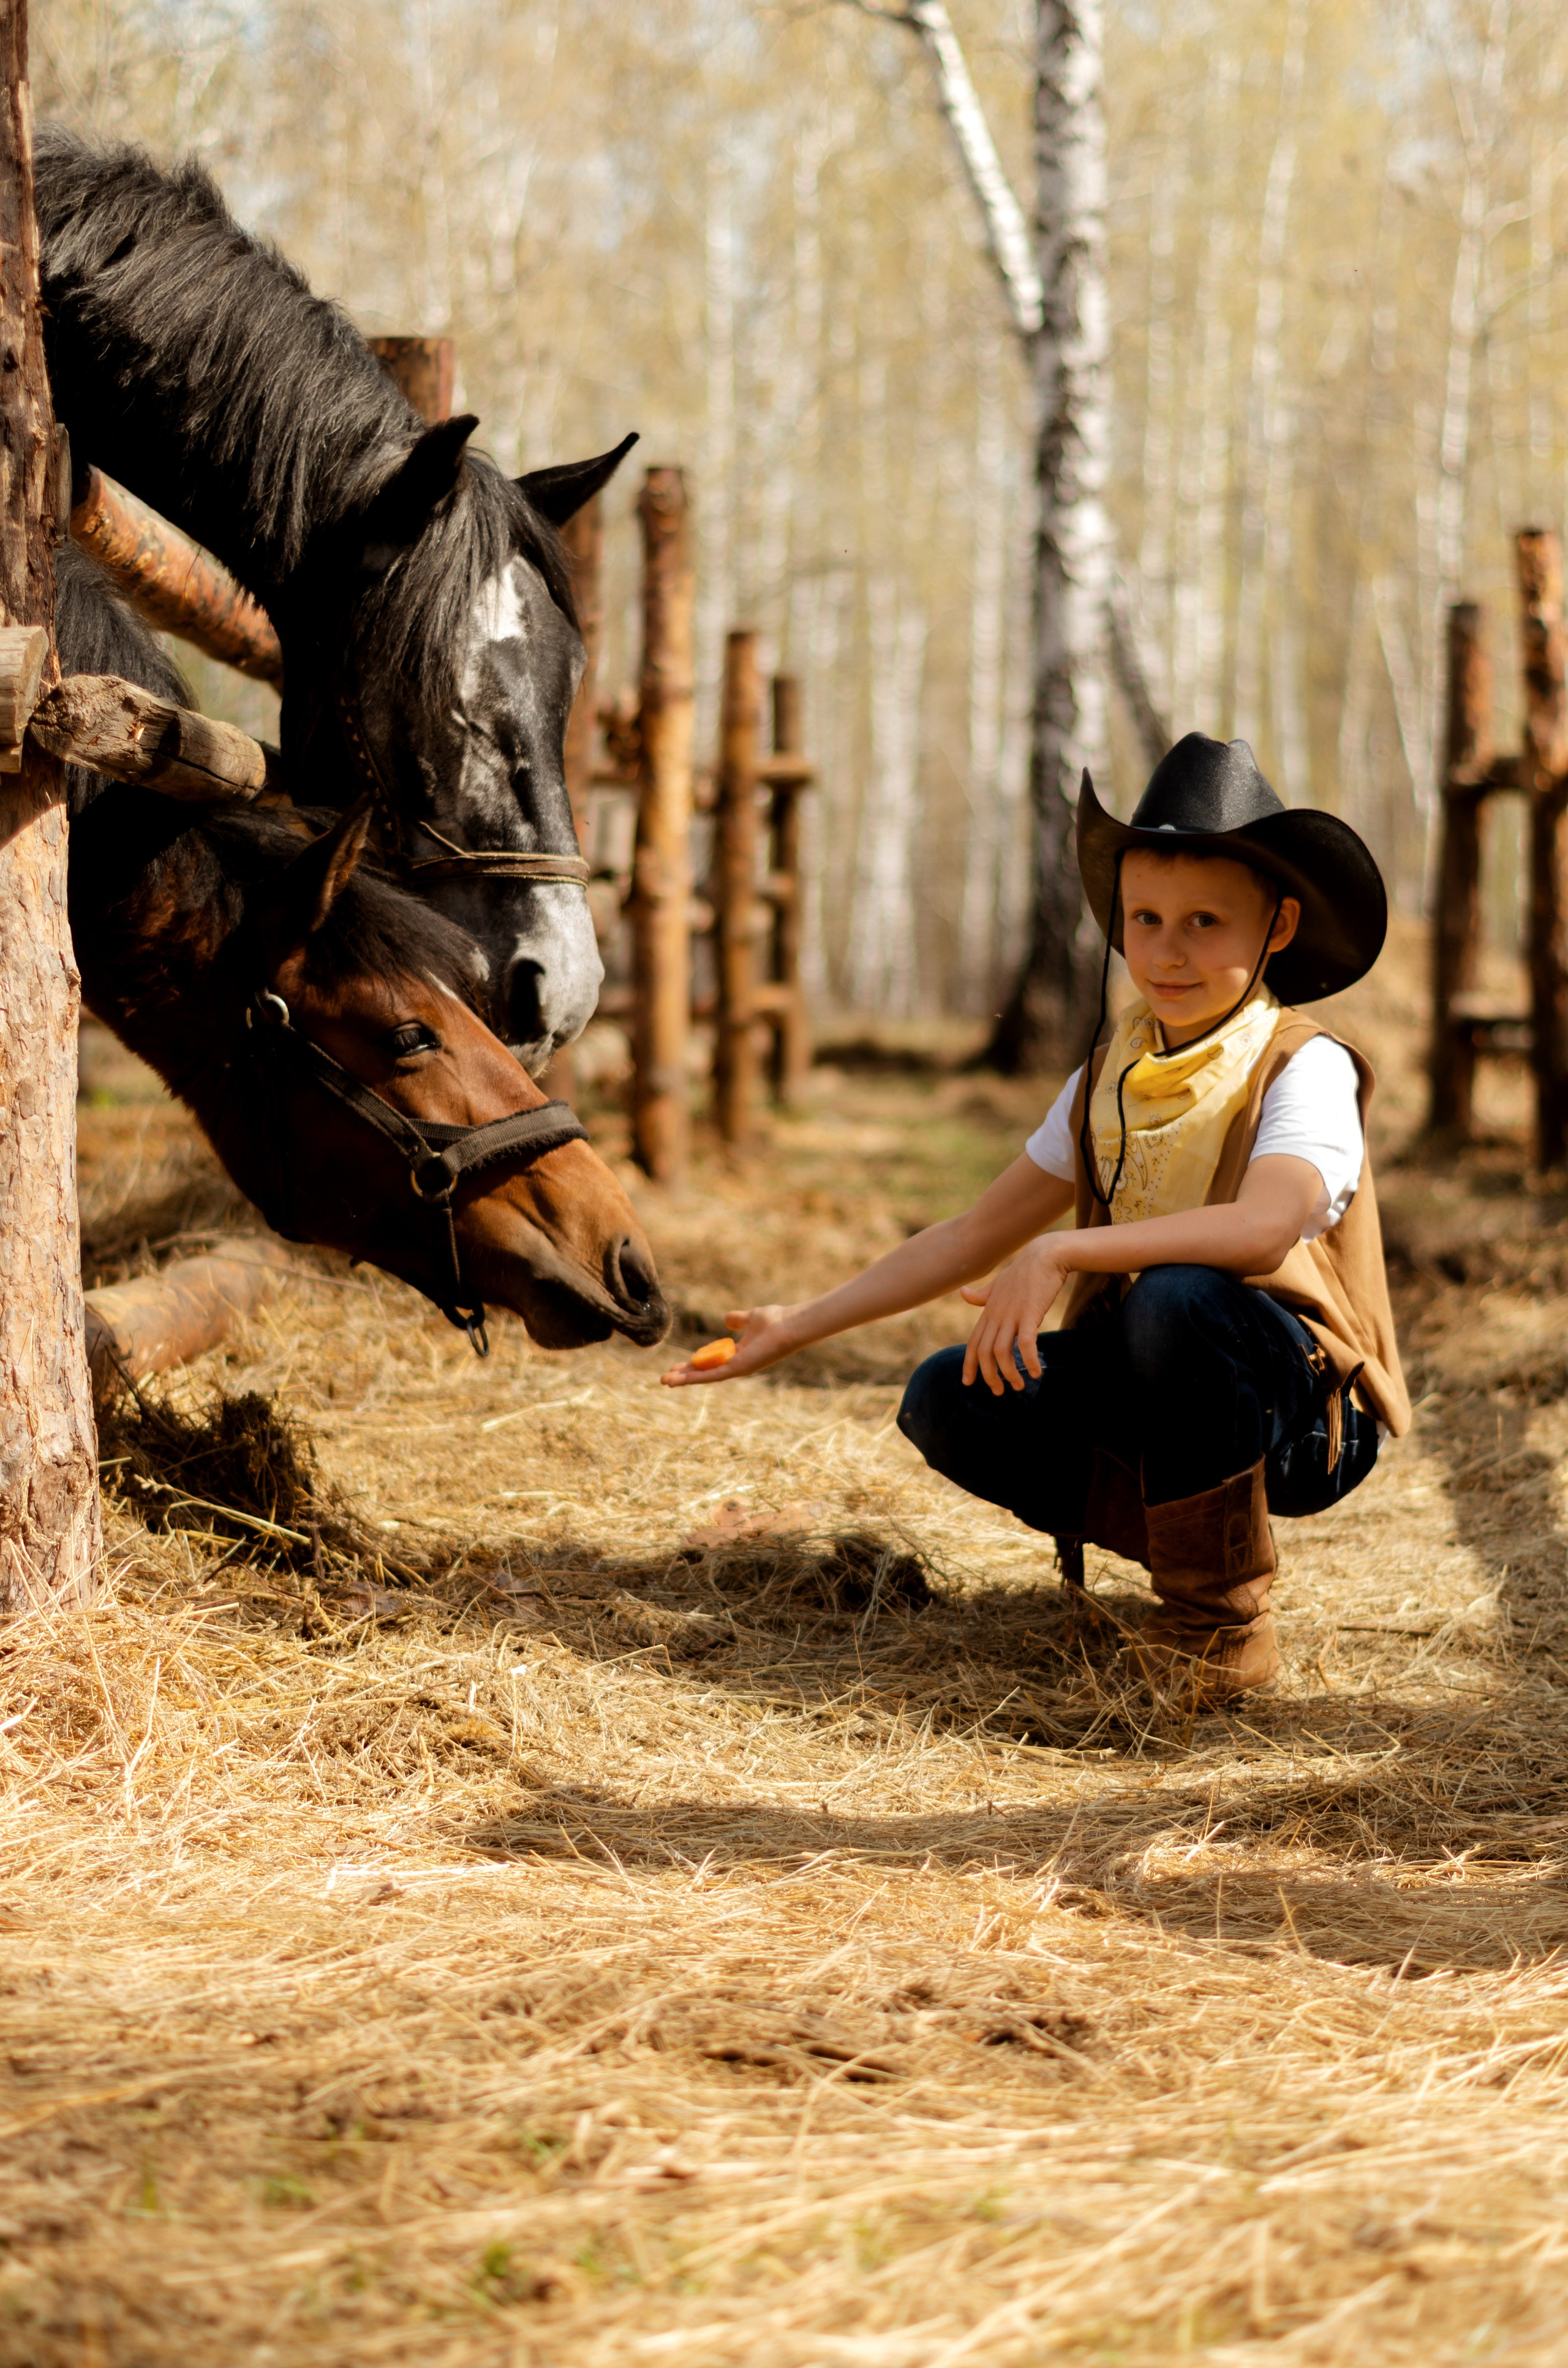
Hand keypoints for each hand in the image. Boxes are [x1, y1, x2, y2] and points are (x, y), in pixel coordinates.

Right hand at [661, 1304, 797, 1386]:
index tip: (677, 1366)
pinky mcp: (738, 1369)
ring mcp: (737, 1368)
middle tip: (666, 1378)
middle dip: (685, 1375)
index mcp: (739, 1353)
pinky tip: (678, 1380)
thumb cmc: (776, 1321)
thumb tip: (727, 1319)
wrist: (789, 1325)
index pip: (711, 1361)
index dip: (694, 1364)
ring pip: (705, 1377)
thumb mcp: (750, 1318)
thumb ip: (738, 1319)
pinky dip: (694, 1378)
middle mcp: (737, 1363)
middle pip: (705, 1372)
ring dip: (684, 1380)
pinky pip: (712, 1375)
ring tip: (665, 1382)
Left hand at [960, 1240, 1068, 1393]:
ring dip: (1009, 1373)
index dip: (969, 1364)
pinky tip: (1038, 1372)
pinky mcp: (1030, 1314)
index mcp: (988, 1311)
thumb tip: (963, 1293)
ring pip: (1001, 1352)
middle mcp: (997, 1315)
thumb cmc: (1023, 1271)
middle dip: (989, 1376)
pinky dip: (1029, 1360)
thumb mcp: (998, 1283)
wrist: (1045, 1255)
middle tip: (998, 1391)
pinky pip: (1026, 1343)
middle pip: (984, 1352)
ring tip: (1019, 1386)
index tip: (967, 1382)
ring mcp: (1012, 1314)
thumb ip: (981, 1295)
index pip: (973, 1342)